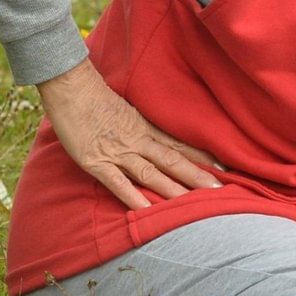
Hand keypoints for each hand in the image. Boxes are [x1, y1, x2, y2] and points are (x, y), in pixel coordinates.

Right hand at [36, 60, 222, 209]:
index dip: (202, 157)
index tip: (225, 167)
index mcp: (146, 127)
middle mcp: (137, 140)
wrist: (71, 88)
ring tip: (193, 203)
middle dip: (196, 176)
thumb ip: (142, 124)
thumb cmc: (95, 96)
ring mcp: (117, 151)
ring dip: (172, 188)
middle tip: (220, 190)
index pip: (180, 144)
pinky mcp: (96, 161)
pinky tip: (146, 207)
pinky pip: (116, 181)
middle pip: (173, 160)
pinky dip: (132, 194)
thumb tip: (155, 135)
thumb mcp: (127, 109)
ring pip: (151, 173)